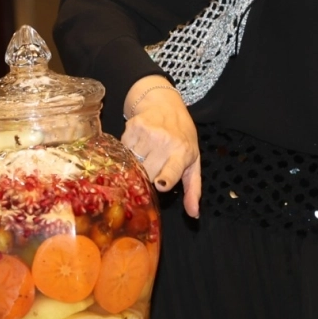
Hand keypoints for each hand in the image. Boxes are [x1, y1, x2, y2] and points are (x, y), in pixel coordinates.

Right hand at [121, 76, 201, 217]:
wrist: (165, 104)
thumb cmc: (182, 136)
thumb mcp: (193, 161)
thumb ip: (193, 189)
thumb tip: (194, 214)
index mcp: (182, 153)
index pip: (172, 169)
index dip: (165, 178)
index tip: (160, 184)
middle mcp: (165, 142)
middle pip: (147, 172)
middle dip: (147, 176)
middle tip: (151, 170)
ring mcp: (148, 133)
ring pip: (133, 162)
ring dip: (135, 164)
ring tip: (144, 156)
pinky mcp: (133, 126)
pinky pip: (123, 149)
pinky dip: (127, 152)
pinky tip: (136, 146)